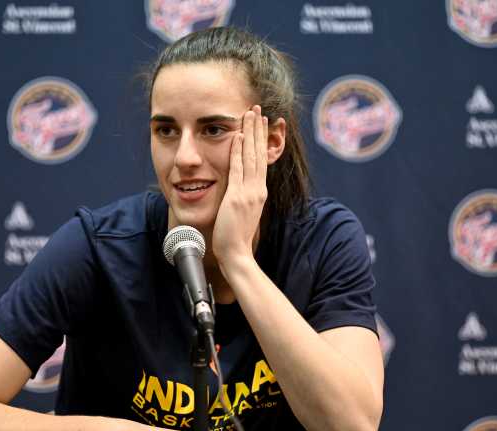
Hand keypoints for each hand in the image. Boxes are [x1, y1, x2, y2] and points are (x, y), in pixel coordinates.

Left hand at [212, 105, 268, 267]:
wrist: (237, 255)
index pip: (261, 161)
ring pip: (251, 156)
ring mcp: (249, 192)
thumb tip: (238, 191)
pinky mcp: (238, 196)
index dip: (261, 140)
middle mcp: (257, 189)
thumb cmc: (235, 238)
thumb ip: (242, 199)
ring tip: (250, 113)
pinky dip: (239, 151)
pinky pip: (238, 168)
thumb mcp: (242, 213)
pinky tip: (239, 135)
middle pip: (259, 153)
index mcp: (258, 193)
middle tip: (257, 109)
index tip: (262, 123)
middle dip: (258, 129)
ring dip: (250, 133)